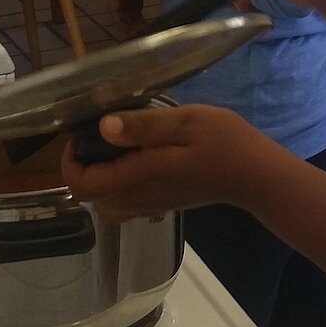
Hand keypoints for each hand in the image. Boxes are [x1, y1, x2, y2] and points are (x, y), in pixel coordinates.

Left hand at [60, 104, 291, 217]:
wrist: (256, 175)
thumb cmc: (224, 142)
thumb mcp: (185, 121)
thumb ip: (143, 125)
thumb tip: (103, 126)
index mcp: (139, 176)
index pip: (83, 185)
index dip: (70, 162)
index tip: (82, 134)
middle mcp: (139, 196)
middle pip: (90, 197)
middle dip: (84, 168)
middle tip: (98, 136)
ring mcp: (150, 205)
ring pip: (106, 204)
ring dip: (101, 179)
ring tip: (115, 149)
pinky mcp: (162, 204)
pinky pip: (125, 204)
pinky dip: (118, 186)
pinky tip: (138, 161)